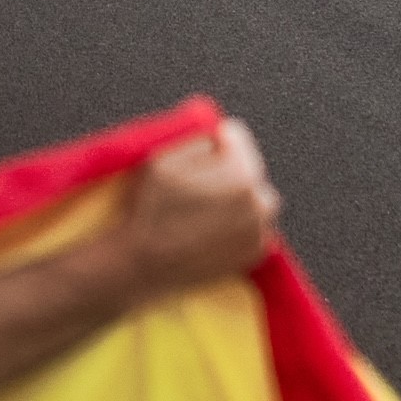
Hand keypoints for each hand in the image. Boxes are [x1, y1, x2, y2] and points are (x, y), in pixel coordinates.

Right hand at [101, 120, 278, 298]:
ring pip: (255, 201)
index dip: (217, 144)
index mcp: (240, 174)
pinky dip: (238, 225)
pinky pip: (254, 227)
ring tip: (203, 210)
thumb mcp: (162, 160)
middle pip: (250, 172)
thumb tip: (221, 135)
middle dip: (230, 173)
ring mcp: (258, 231)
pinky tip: (209, 230)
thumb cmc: (147, 212)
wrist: (142, 265)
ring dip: (237, 200)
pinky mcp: (254, 254)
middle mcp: (258, 202)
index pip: (239, 141)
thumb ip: (199, 141)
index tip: (200, 156)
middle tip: (197, 187)